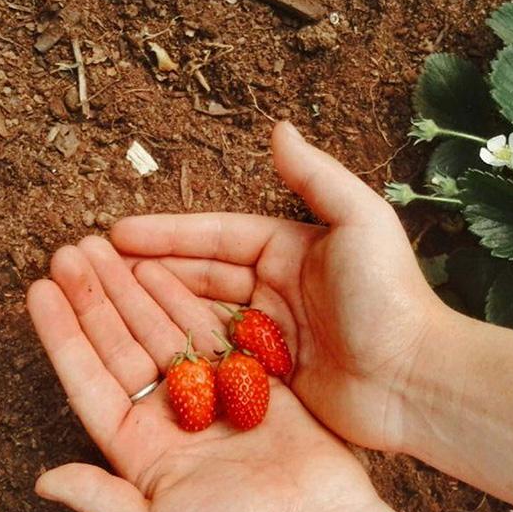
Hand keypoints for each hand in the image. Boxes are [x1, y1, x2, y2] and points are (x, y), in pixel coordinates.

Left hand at [26, 240, 382, 511]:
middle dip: (92, 298)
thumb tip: (43, 483)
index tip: (39, 290)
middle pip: (118, 345)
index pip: (88, 380)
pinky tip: (158, 266)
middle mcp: (166, 417)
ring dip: (129, 289)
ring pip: (158, 329)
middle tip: (68, 251)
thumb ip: (98, 500)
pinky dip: (181, 298)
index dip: (62, 335)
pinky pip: (207, 329)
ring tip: (102, 248)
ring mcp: (206, 394)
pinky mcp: (248, 379)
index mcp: (137, 448)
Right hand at [110, 122, 448, 451]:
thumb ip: (317, 177)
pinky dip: (181, 352)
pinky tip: (143, 350)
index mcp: (290, 249)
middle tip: (96, 269)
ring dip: (157, 308)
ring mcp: (270, 335)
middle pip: (200, 275)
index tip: (119, 233)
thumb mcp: (360, 221)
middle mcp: (275, 288)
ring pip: (200, 315)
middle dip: (151, 270)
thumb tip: (279, 129)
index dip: (167, 234)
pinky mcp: (268, 378)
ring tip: (107, 304)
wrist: (417, 382)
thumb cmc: (390, 298)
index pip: (216, 237)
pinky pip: (215, 359)